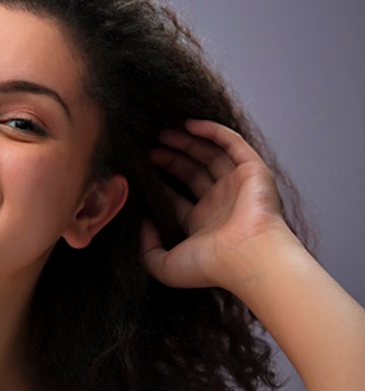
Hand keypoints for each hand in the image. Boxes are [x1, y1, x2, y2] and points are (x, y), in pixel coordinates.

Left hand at [139, 119, 293, 293]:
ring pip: (210, 155)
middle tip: (147, 145)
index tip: (138, 168)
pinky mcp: (253, 171)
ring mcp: (238, 186)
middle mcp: (221, 204)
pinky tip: (189, 124)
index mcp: (203, 224)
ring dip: (187, 141)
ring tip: (161, 132)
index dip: (158, 181)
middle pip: (191, 172)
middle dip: (169, 157)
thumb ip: (146, 248)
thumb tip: (141, 223)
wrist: (249, 258)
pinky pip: (232, 143)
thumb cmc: (211, 266)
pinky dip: (212, 131)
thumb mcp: (164, 266)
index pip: (176, 197)